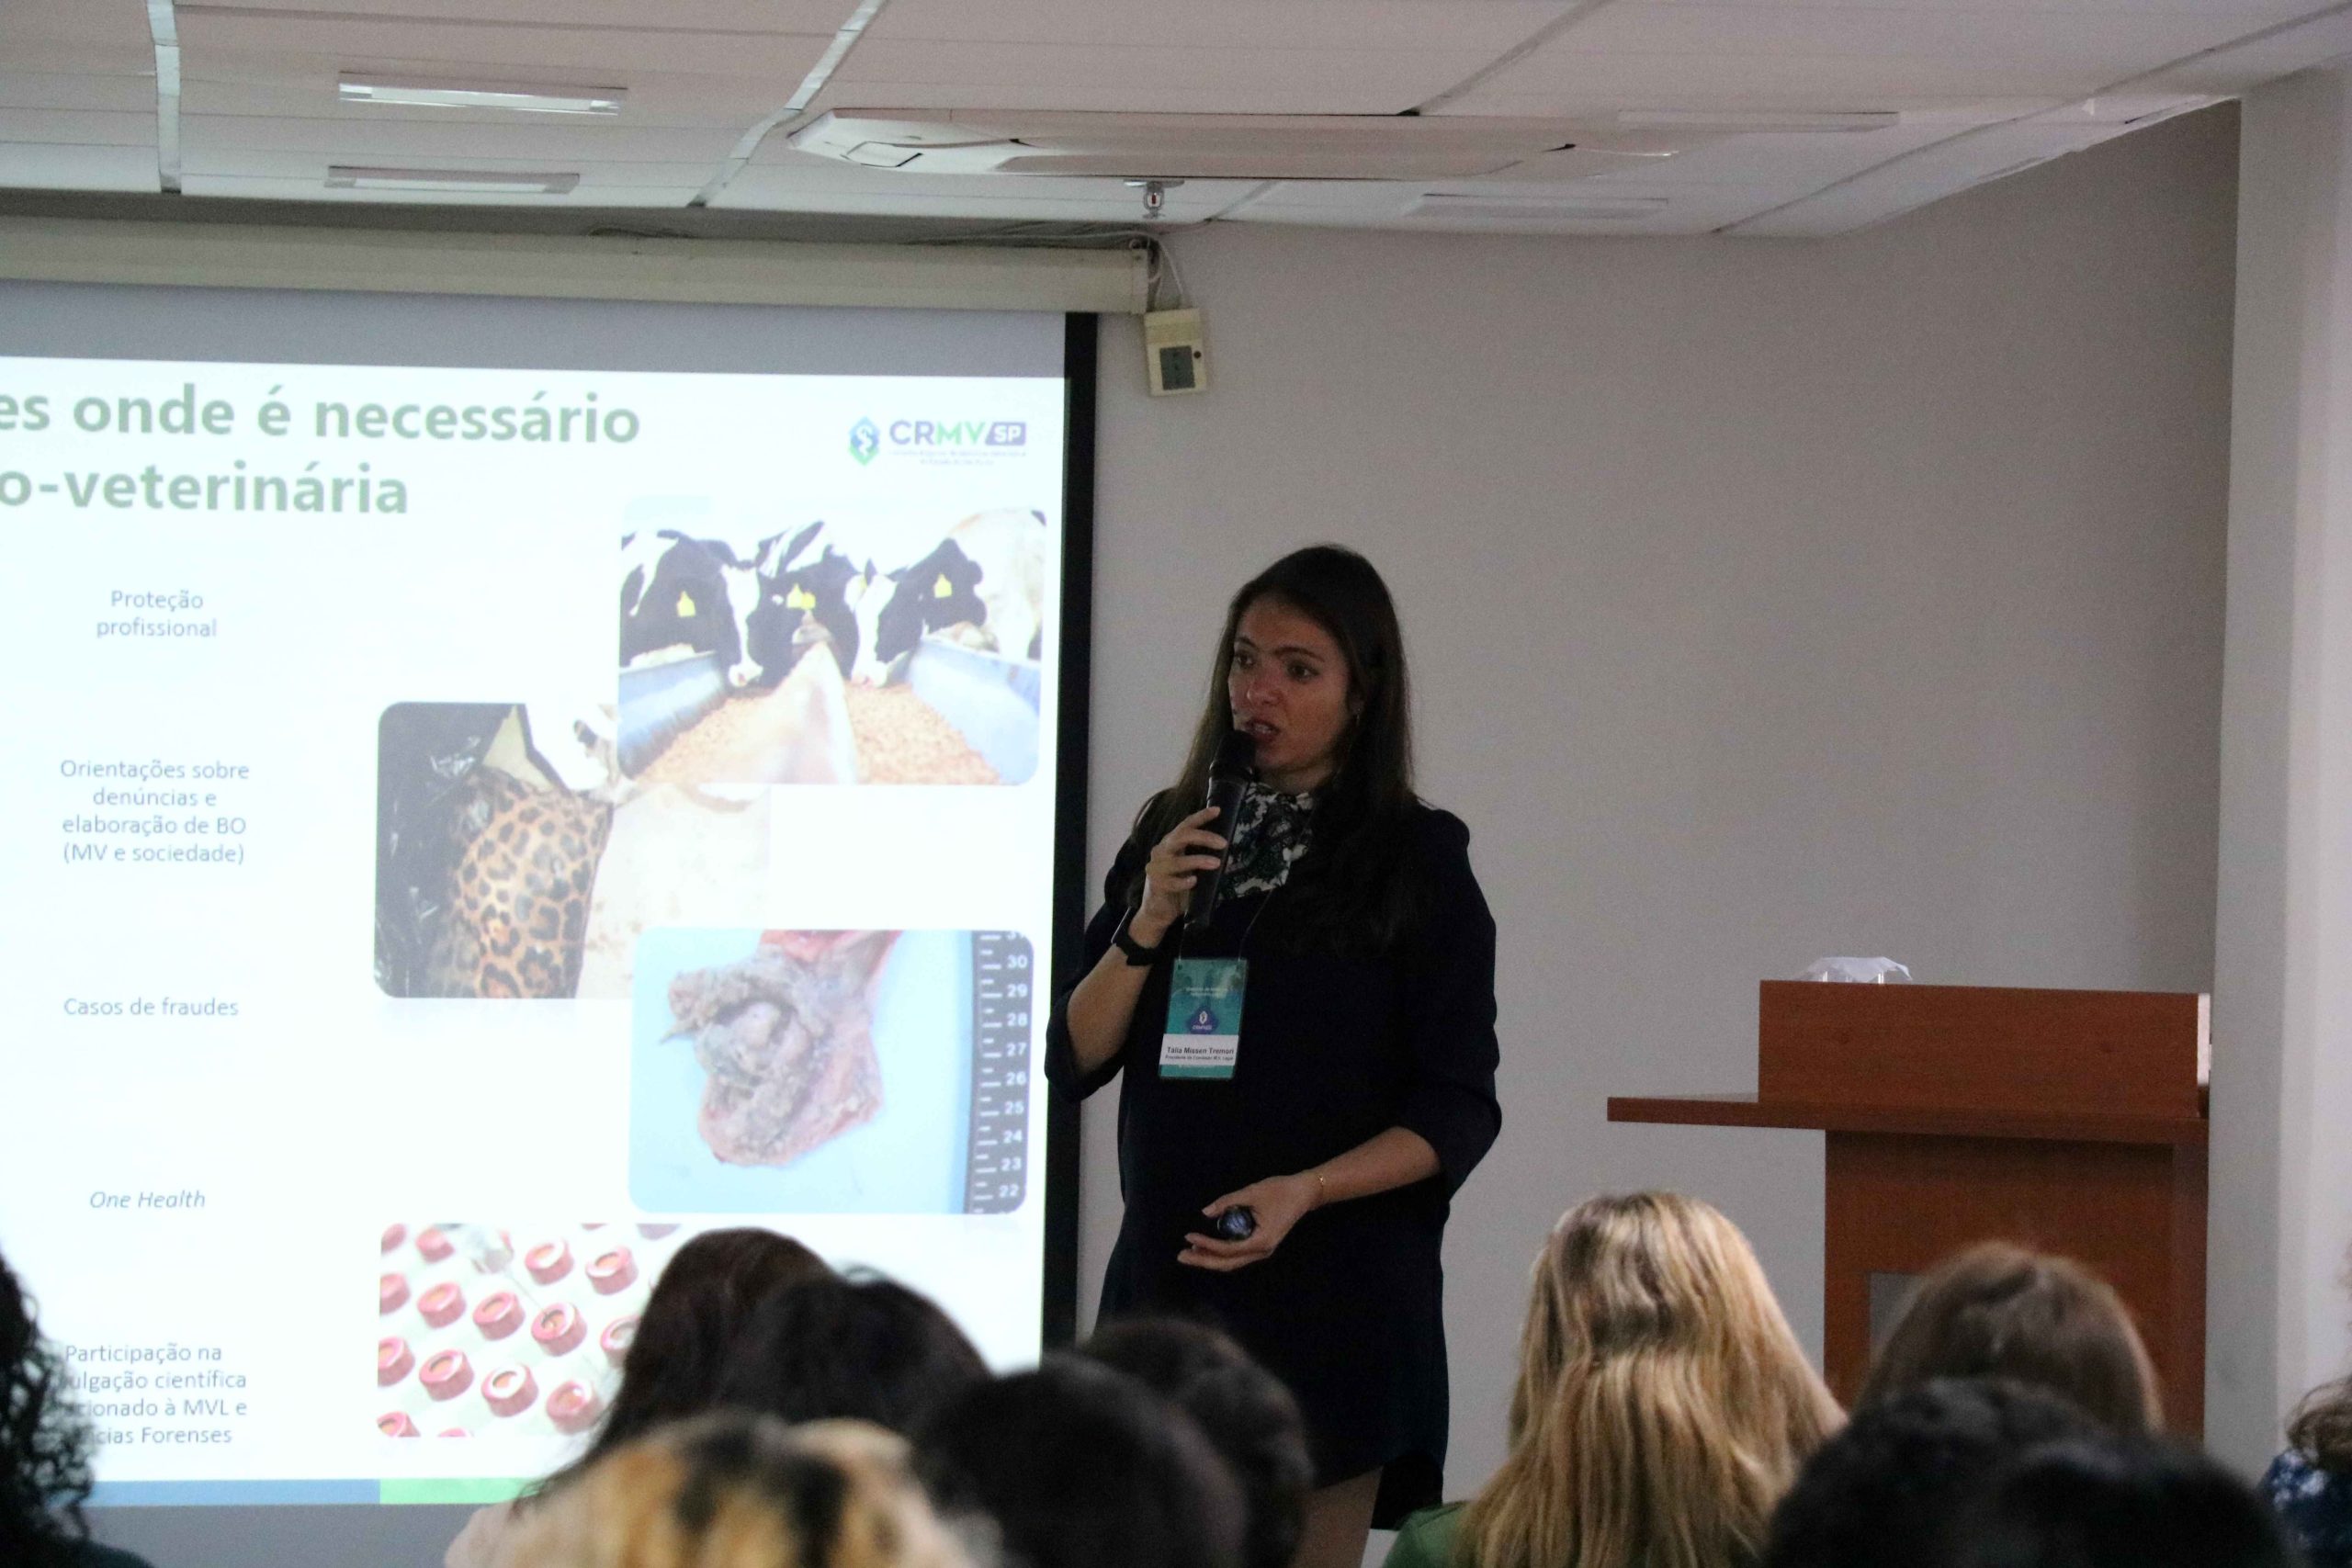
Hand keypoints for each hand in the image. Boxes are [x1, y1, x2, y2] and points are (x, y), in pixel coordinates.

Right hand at [1134, 805, 1226, 943]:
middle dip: (1203, 837)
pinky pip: (1171, 882)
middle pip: (1180, 836)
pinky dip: (1184, 881)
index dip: (1200, 816)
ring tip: (1216, 863)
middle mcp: (1161, 851)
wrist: (1158, 912)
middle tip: (1223, 843)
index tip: (1217, 810)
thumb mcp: (1192, 870)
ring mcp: (1156, 868)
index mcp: (1171, 844)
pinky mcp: (1156, 885)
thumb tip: (1227, 854)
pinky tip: (1194, 882)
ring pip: (1177, 861)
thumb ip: (1203, 860)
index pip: (1185, 825)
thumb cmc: (1178, 888)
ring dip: (1198, 860)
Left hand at [1179, 1173, 1319, 1272]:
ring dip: (1210, 1259)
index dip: (1207, 1244)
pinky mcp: (1260, 1245)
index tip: (1189, 1236)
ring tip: (1190, 1253)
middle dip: (1203, 1261)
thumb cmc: (1280, 1191)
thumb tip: (1205, 1212)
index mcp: (1261, 1241)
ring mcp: (1262, 1251)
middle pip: (1228, 1263)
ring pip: (1232, 1262)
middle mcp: (1261, 1251)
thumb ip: (1228, 1202)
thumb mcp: (1252, 1192)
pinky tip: (1207, 1248)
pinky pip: (1237, 1255)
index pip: (1228, 1249)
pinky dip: (1221, 1254)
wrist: (1304, 1193)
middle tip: (1181, 1255)